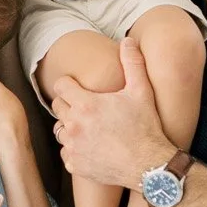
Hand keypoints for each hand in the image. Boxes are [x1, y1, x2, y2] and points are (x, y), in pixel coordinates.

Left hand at [52, 36, 172, 188]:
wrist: (148, 166)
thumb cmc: (145, 127)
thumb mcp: (141, 92)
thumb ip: (133, 63)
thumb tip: (128, 41)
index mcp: (85, 104)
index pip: (60, 86)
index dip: (70, 85)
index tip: (78, 88)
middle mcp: (74, 125)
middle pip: (58, 107)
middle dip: (70, 105)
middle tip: (89, 109)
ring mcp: (72, 147)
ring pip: (60, 130)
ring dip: (71, 127)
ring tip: (90, 128)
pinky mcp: (74, 164)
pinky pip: (66, 153)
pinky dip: (75, 150)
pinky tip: (92, 147)